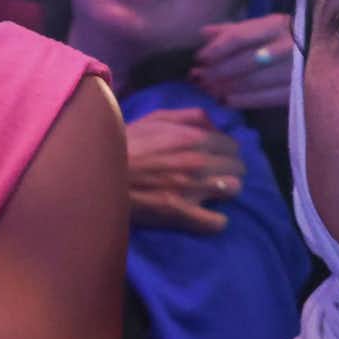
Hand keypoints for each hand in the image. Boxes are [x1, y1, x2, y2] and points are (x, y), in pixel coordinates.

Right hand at [125, 108, 242, 234]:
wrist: (101, 171)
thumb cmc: (128, 142)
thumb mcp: (157, 118)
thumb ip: (191, 116)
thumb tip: (215, 126)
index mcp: (194, 138)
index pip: (233, 146)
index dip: (226, 151)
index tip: (219, 156)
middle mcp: (199, 162)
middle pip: (238, 168)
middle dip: (229, 169)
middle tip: (218, 173)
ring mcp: (192, 189)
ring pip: (234, 190)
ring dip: (226, 191)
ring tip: (214, 192)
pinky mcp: (182, 213)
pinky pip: (216, 222)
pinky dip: (215, 220)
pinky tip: (209, 215)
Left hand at [192, 13, 294, 110]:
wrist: (326, 54)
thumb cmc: (287, 37)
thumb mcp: (264, 27)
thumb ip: (234, 30)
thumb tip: (203, 33)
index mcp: (276, 25)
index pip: (239, 37)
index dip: (216, 49)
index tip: (199, 58)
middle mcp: (286, 46)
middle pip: (243, 62)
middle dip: (217, 72)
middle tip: (198, 78)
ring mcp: (294, 70)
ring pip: (252, 82)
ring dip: (226, 88)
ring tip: (208, 90)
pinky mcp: (298, 91)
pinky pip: (265, 98)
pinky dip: (243, 101)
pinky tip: (227, 101)